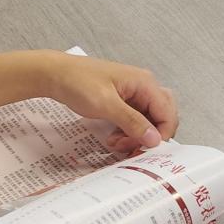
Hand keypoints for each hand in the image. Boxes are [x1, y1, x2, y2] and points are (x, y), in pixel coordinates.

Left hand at [35, 52, 178, 154]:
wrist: (55, 75)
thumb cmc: (79, 83)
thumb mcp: (106, 105)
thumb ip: (132, 122)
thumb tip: (155, 139)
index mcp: (145, 83)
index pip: (168, 112)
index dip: (161, 134)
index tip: (144, 149)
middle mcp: (143, 87)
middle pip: (162, 116)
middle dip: (150, 136)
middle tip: (130, 148)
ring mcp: (134, 93)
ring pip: (148, 121)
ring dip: (137, 136)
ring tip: (117, 144)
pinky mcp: (123, 101)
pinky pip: (135, 120)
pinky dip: (128, 132)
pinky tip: (114, 138)